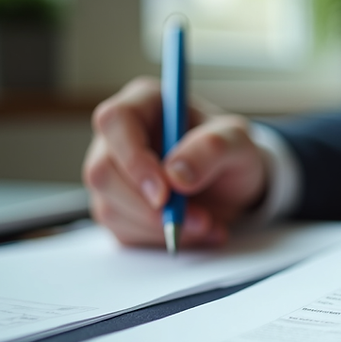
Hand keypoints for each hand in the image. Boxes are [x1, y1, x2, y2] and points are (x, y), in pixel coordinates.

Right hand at [83, 77, 267, 247]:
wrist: (233, 185)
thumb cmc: (230, 153)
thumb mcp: (238, 144)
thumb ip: (212, 150)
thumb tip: (175, 174)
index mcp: (145, 102)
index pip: (116, 120)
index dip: (133, 158)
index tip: (164, 192)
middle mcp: (119, 136)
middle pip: (102, 171)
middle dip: (148, 206)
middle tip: (197, 218)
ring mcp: (112, 173)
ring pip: (109, 207)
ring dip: (160, 226)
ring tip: (207, 223)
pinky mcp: (116, 206)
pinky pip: (122, 231)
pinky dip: (161, 239)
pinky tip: (194, 230)